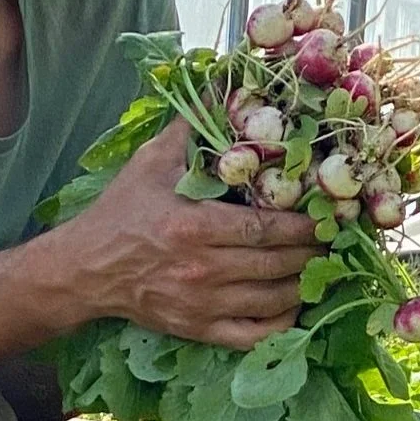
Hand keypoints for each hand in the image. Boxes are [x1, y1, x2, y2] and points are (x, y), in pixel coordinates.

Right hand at [50, 121, 317, 348]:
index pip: (266, 228)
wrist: (85, 269)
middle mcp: (202, 269)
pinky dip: (282, 323)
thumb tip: (224, 85)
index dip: (304, 225)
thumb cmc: (122, 211)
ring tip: (321, 265)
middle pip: (278, 264)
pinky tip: (293, 303)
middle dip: (314, 252)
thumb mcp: (152, 161)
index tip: (327, 216)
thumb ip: (192, 127)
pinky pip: (255, 335)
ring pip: (273, 300)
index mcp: (194, 226)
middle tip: (334, 238)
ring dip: (305, 284)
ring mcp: (202, 305)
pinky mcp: (198, 330)